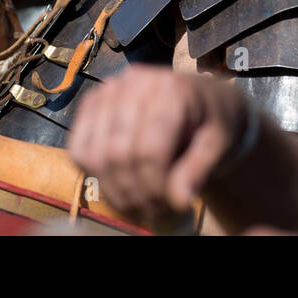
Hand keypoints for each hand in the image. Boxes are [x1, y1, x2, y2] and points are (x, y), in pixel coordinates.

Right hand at [67, 66, 248, 227]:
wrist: (202, 102)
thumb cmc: (212, 124)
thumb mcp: (219, 146)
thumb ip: (198, 171)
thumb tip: (179, 201)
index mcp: (172, 90)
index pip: (149, 150)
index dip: (154, 188)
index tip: (170, 210)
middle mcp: (135, 82)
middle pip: (119, 155)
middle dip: (134, 194)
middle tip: (153, 215)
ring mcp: (110, 89)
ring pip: (95, 155)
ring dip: (113, 191)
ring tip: (137, 206)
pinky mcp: (94, 101)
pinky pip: (78, 148)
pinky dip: (93, 174)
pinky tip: (118, 185)